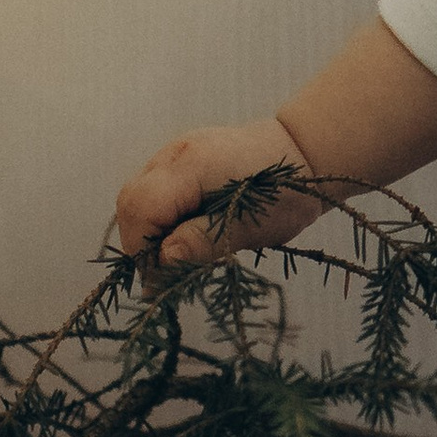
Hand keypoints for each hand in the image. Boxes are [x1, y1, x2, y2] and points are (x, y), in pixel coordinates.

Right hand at [115, 113, 328, 268]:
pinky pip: (153, 191)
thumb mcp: (250, 226)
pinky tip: (179, 237)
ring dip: (147, 233)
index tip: (158, 284)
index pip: (141, 209)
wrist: (304, 152)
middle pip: (131, 201)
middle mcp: (175, 153)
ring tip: (171, 261)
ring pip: (137, 196)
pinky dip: (157, 219)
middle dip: (140, 244)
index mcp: (191, 165)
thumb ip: (203, 241)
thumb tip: (163, 261)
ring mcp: (174, 153)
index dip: (142, 250)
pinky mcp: (179, 161)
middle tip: (162, 278)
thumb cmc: (284, 192)